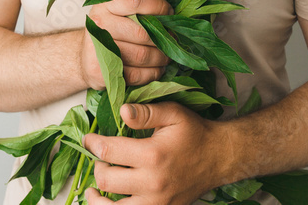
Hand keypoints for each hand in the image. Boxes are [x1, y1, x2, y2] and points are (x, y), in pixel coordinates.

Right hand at [81, 0, 171, 89]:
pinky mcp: (100, 72)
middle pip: (142, 33)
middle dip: (164, 39)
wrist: (85, 55)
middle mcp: (99, 23)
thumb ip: (142, 7)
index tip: (169, 14)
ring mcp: (98, 48)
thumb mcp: (121, 10)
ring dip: (161, 58)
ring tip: (166, 56)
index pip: (135, 0)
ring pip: (142, 56)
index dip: (158, 7)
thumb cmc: (111, 29)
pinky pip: (136, 75)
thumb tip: (173, 16)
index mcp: (106, 3)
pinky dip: (152, 73)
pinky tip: (157, 69)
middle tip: (172, 41)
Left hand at [83, 102, 227, 204]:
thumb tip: (121, 111)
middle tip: (99, 159)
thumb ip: (146, 113)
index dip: (92, 143)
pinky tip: (111, 202)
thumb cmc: (194, 133)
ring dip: (97, 199)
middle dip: (97, 167)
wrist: (219, 158)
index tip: (89, 139)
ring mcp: (156, 203)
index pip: (108, 151)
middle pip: (106, 181)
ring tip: (94, 190)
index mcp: (152, 155)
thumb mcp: (173, 114)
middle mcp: (152, 183)